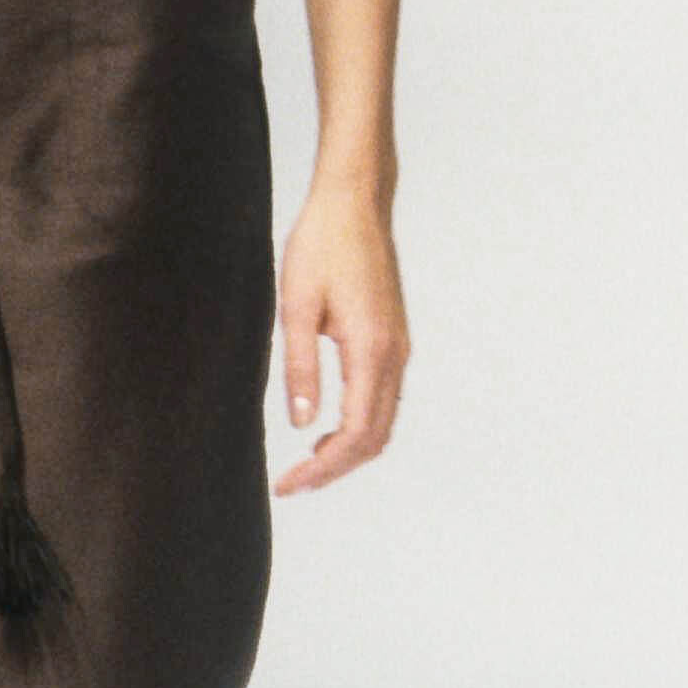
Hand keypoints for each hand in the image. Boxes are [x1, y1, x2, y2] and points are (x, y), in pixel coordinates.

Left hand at [272, 177, 406, 494]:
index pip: (356, 434)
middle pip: (376, 438)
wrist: (354, 204)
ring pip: (383, 422)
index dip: (323, 468)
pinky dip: (360, 425)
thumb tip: (301, 424)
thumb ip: (300, 367)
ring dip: (349, 450)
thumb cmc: (321, 245)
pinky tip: (328, 426)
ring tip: (307, 462)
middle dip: (336, 469)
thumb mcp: (296, 306)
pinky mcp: (393, 339)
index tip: (289, 483)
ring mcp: (399, 348)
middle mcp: (394, 356)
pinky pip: (383, 400)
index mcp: (371, 351)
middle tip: (293, 483)